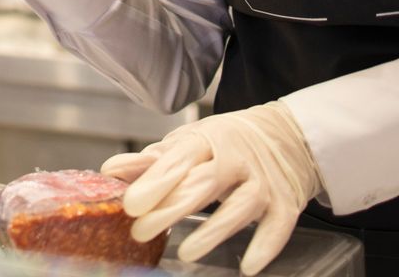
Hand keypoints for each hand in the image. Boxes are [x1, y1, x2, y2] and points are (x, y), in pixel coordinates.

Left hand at [101, 102, 321, 275]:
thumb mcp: (190, 143)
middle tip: (142, 230)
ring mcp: (264, 181)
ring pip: (240, 205)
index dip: (154, 181)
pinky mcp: (286, 204)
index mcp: (208, 140)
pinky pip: (277, 226)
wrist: (287, 135)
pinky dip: (264, 246)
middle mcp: (237, 158)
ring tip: (187, 252)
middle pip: (204, 183)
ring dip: (215, 230)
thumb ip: (151, 161)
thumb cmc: (227, 143)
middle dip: (172, 207)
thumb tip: (110, 171)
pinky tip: (248, 265)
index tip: (130, 204)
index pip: (178, 159)